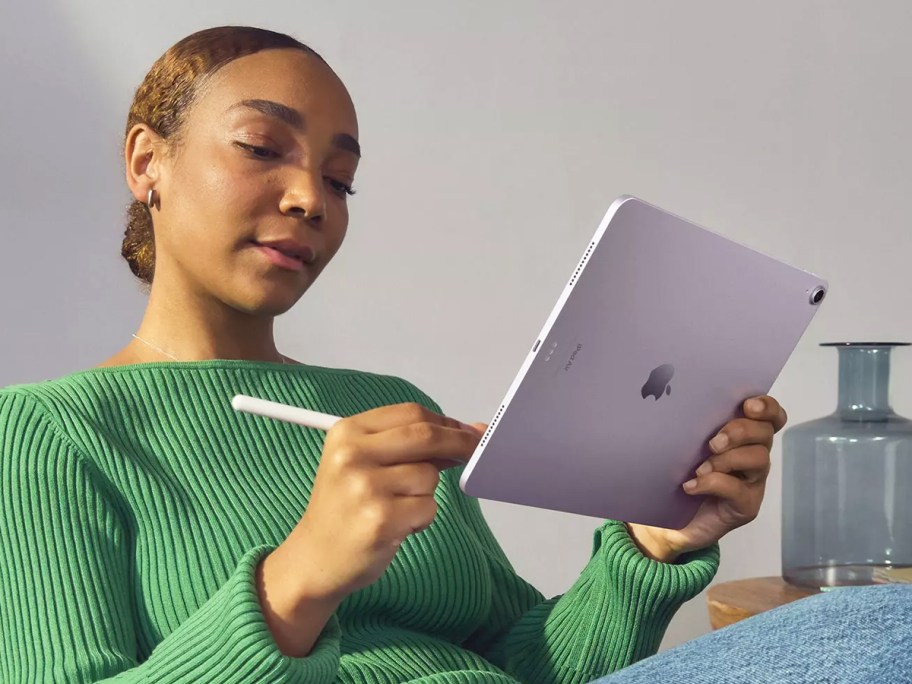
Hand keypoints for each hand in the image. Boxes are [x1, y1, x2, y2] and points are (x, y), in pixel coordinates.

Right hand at [277, 402, 484, 602]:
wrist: (315, 559)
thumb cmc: (345, 509)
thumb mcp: (364, 464)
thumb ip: (410, 445)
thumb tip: (468, 431)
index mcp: (347, 433)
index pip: (411, 414)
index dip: (446, 421)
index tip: (465, 430)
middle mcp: (352, 455)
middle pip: (426, 436)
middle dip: (459, 443)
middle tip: (474, 452)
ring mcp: (365, 487)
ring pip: (429, 476)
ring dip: (425, 493)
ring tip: (398, 507)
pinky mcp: (381, 519)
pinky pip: (428, 507)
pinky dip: (422, 518)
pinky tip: (398, 526)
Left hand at [627, 395, 787, 562]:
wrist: (667, 521)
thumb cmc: (676, 475)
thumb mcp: (683, 445)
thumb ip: (692, 426)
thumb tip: (679, 400)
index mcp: (743, 437)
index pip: (770, 416)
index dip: (767, 407)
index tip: (748, 405)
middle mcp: (753, 456)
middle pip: (765, 433)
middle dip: (740, 431)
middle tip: (712, 442)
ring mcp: (752, 482)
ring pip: (759, 458)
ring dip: (727, 459)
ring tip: (699, 468)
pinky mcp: (746, 506)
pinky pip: (738, 490)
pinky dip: (712, 484)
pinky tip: (691, 486)